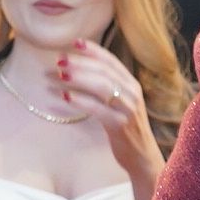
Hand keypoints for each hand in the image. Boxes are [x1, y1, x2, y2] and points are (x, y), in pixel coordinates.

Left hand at [47, 42, 162, 175]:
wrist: (141, 155)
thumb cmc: (125, 128)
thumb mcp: (120, 103)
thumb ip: (108, 87)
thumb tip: (81, 70)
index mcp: (131, 84)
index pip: (111, 61)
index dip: (93, 50)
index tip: (74, 43)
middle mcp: (132, 93)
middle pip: (104, 71)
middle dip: (80, 63)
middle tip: (59, 60)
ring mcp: (128, 108)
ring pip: (102, 86)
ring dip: (79, 78)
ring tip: (59, 75)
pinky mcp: (120, 124)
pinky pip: (98, 108)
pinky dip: (80, 100)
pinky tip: (65, 96)